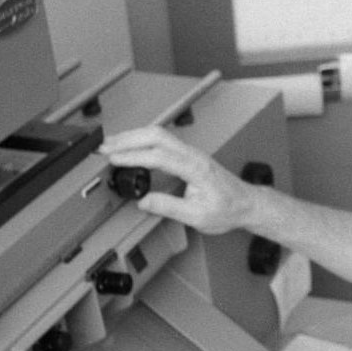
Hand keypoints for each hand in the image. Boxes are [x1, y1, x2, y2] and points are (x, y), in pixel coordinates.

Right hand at [99, 126, 254, 233]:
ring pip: (159, 134)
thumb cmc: (228, 209)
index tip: (114, 160)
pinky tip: (132, 146)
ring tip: (112, 145)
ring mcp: (191, 152)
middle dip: (127, 139)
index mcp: (195, 168)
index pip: (159, 155)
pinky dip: (143, 140)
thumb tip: (144, 201)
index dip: (133, 156)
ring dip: (133, 137)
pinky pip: (163, 140)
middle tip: (104, 148)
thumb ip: (169, 208)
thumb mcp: (197, 217)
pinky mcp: (189, 155)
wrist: (247, 204)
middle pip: (156, 135)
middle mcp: (193, 155)